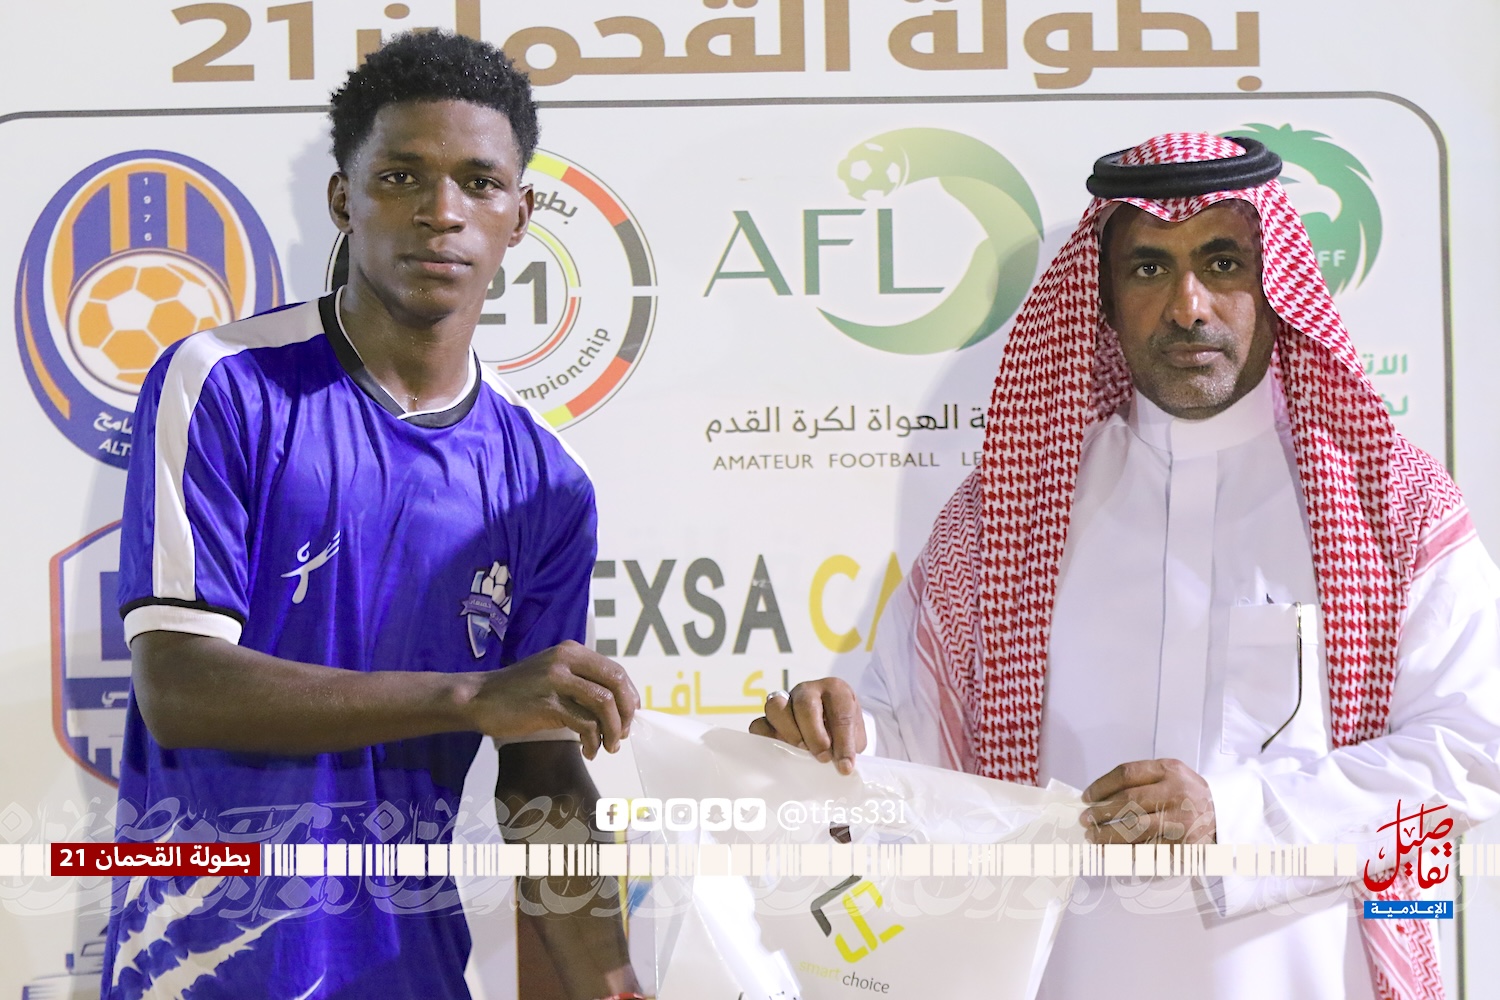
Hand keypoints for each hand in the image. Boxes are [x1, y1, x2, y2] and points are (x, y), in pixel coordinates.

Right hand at [467, 641, 638, 758]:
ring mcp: (556, 681)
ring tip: (608, 747)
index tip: (629, 717)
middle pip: (615, 684)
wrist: (479, 698)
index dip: (628, 696)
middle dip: (625, 714)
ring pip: (603, 704)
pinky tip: (588, 750)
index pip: (615, 670)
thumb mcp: (553, 674)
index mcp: (572, 651)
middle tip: (623, 734)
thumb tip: (616, 705)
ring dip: (613, 730)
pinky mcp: (547, 704)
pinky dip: (593, 741)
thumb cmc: (518, 691)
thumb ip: (581, 681)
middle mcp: (567, 660)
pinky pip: (584, 723)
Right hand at [748, 679, 865, 774]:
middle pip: (805, 704)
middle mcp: (808, 691)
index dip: (843, 741)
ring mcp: (786, 701)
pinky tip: (781, 752)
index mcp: (836, 690)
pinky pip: (759, 724)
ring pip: (776, 707)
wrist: (832, 729)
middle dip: (814, 734)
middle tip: (823, 757)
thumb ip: (849, 748)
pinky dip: (767, 739)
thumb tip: (841, 767)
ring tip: (801, 752)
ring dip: (789, 733)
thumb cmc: (845, 732)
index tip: (845, 765)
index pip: (840, 712)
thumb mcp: (855, 738)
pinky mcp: (768, 718)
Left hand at [1080, 759, 1215, 844]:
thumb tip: (1099, 797)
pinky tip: (1112, 854)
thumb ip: (1141, 780)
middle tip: (1085, 820)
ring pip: (1136, 829)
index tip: (1086, 797)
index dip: (1101, 786)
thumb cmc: (1189, 793)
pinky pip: (1149, 850)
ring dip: (1108, 835)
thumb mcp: (1171, 774)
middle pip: (1128, 801)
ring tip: (1093, 838)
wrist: (1228, 813)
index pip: (1126, 774)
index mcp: (1169, 770)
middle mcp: (1175, 793)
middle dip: (1101, 812)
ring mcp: (1181, 820)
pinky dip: (1126, 853)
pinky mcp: (1185, 845)